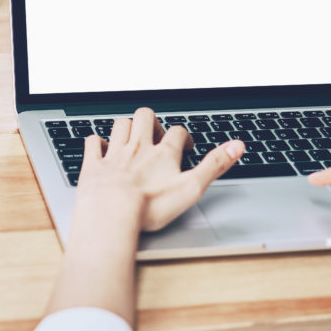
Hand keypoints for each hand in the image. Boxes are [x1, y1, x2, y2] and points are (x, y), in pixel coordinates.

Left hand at [77, 107, 244, 231]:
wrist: (112, 212)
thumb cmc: (150, 205)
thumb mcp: (192, 187)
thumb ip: (215, 165)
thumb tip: (237, 146)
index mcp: (162, 153)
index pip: (176, 132)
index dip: (182, 137)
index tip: (184, 146)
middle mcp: (138, 148)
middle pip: (145, 117)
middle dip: (152, 122)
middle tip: (155, 137)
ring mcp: (114, 154)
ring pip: (120, 124)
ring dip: (127, 127)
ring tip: (132, 139)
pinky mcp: (94, 165)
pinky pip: (92, 142)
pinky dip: (97, 142)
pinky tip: (100, 147)